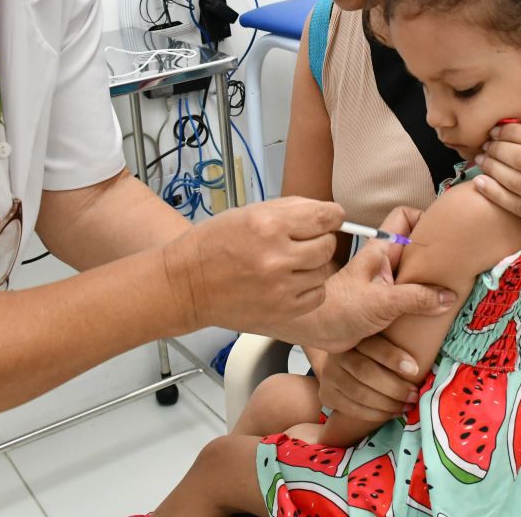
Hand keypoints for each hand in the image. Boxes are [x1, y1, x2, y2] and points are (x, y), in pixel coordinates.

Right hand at [163, 197, 342, 336]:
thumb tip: (328, 212)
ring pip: (324, 270)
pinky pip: (317, 295)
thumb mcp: (249, 212)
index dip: (333, 216)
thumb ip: (292, 209)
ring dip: (313, 264)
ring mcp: (281, 287)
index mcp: (269, 225)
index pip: (326, 217)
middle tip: (301, 241)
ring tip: (290, 262)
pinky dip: (309, 287)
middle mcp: (277, 256)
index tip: (330, 218)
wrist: (187, 285)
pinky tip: (290, 281)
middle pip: (328, 245)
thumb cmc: (214, 245)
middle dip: (320, 239)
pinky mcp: (282, 311)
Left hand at [293, 206, 455, 352]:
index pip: (405, 217)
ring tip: (451, 292)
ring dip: (431, 283)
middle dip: (436, 255)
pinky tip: (436, 314)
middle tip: (457, 268)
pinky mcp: (385, 303)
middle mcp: (385, 262)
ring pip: (416, 273)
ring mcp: (386, 282)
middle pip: (417, 247)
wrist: (315, 330)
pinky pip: (411, 297)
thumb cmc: (338, 308)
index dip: (425, 219)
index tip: (445, 235)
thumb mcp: (383, 301)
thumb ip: (416, 298)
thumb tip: (447, 296)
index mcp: (382, 249)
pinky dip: (423, 303)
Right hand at [318, 335, 422, 421]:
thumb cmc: (375, 351)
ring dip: (388, 404)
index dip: (393, 357)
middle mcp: (338, 354)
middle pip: (365, 372)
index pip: (372, 345)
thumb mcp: (385, 336)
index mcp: (354, 335)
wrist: (342, 364)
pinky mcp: (327, 394)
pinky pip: (351, 408)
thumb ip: (404, 333)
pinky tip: (392, 413)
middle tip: (415, 395)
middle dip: (395, 387)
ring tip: (407, 406)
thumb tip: (439, 312)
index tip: (415, 369)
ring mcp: (330, 375)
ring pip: (359, 393)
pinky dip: (375, 414)